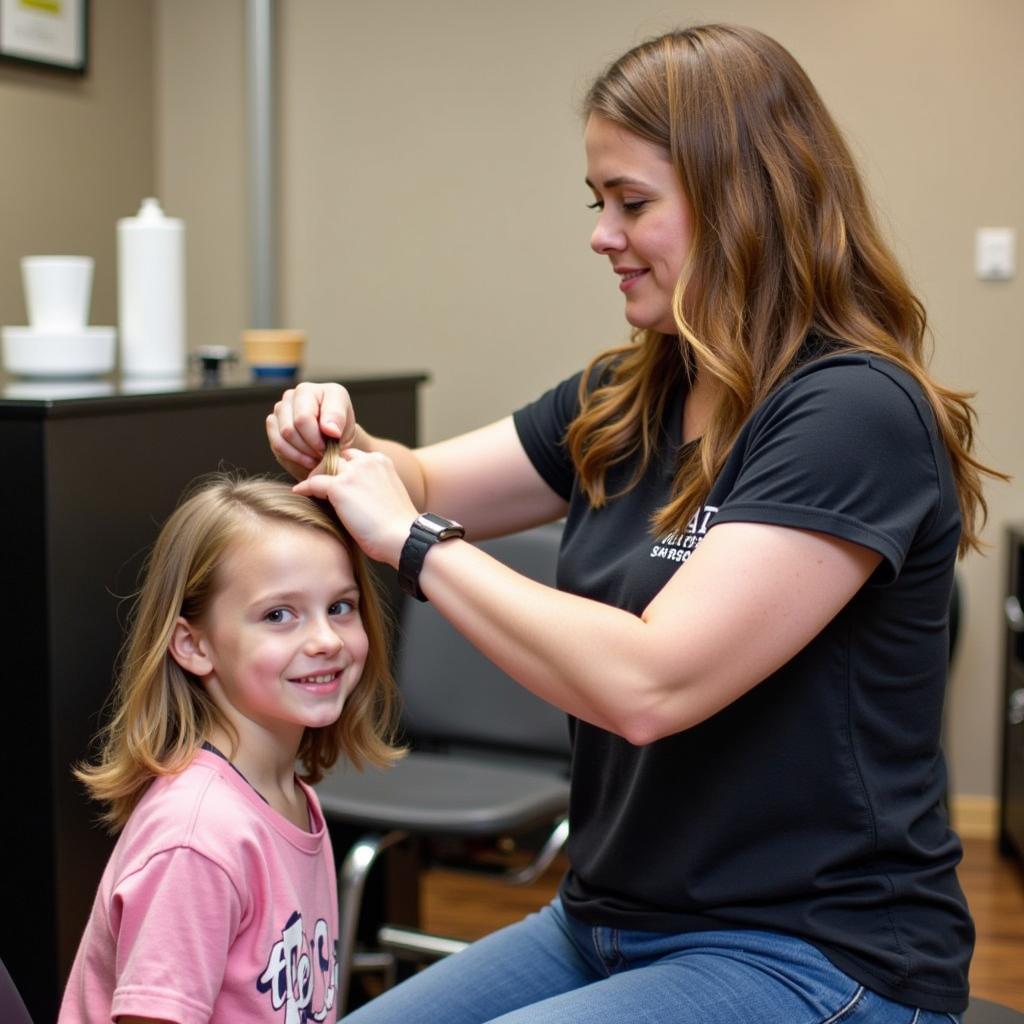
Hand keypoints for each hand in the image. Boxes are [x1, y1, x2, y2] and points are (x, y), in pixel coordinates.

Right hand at [266, 382, 357, 479]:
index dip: (315, 438)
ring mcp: (279, 410)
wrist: (333, 438)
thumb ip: (338, 420)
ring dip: (301, 454)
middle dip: (309, 448)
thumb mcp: (346, 420)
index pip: (303, 418)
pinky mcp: (273, 425)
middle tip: (324, 454)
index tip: (330, 445)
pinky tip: (307, 459)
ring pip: (282, 439)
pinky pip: (277, 446)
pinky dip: (293, 457)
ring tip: (317, 457)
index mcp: (310, 390)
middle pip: (290, 430)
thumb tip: (331, 430)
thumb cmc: (340, 427)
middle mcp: (290, 396)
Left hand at [293, 448, 417, 565]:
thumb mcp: (386, 496)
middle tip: (318, 485)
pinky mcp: (340, 487)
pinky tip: (299, 493)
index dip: (341, 468)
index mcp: (381, 461)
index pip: (352, 456)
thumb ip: (370, 487)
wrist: (403, 538)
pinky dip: (305, 488)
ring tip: (309, 490)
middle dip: (326, 469)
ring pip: (323, 467)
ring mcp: (353, 473)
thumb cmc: (397, 526)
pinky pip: (313, 483)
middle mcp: (367, 461)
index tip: (334, 480)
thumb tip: (348, 495)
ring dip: (316, 477)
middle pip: (336, 457)